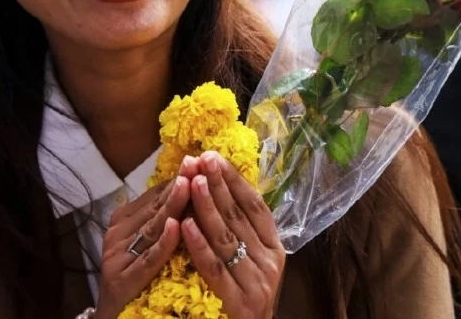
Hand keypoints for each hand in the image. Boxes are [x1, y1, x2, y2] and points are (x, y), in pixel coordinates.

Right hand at [94, 176, 189, 318]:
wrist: (113, 314)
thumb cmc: (136, 274)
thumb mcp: (146, 240)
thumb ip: (162, 217)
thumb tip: (191, 183)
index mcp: (124, 219)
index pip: (156, 195)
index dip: (178, 178)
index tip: (199, 160)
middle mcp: (117, 233)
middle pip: (155, 207)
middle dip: (179, 185)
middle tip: (197, 164)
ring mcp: (117, 255)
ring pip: (152, 228)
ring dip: (172, 206)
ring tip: (190, 186)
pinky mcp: (121, 279)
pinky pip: (148, 259)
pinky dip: (163, 243)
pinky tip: (178, 229)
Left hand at [180, 151, 285, 318]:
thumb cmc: (244, 296)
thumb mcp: (250, 260)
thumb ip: (239, 230)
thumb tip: (218, 186)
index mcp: (274, 248)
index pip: (255, 205)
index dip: (234, 180)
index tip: (214, 157)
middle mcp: (270, 262)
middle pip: (240, 216)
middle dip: (218, 185)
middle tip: (200, 159)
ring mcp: (258, 283)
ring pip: (227, 238)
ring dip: (207, 207)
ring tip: (192, 181)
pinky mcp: (241, 303)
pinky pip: (215, 268)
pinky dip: (199, 245)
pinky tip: (185, 225)